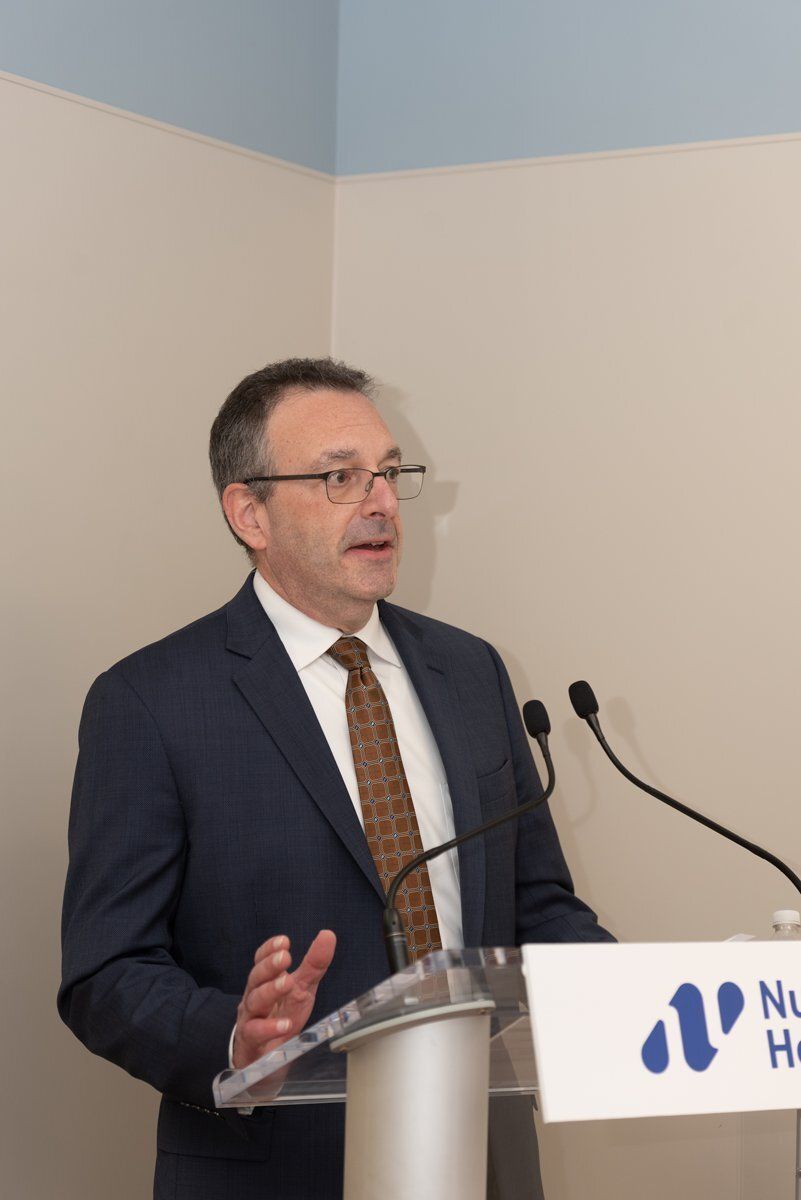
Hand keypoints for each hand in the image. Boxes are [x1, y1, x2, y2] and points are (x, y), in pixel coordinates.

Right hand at [232, 929, 336, 1068]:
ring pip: (255, 1001)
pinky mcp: (251, 1042)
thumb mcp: (302, 989)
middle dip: (269, 965)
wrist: (263, 1057)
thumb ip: (314, 964)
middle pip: (256, 977)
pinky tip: (285, 1024)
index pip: (261, 960)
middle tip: (285, 957)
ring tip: (287, 983)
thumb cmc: (281, 1016)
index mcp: (265, 981)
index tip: (284, 941)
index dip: (269, 949)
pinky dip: (270, 1028)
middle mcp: (254, 996)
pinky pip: (255, 1032)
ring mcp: (250, 1018)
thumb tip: (328, 934)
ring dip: (270, 990)